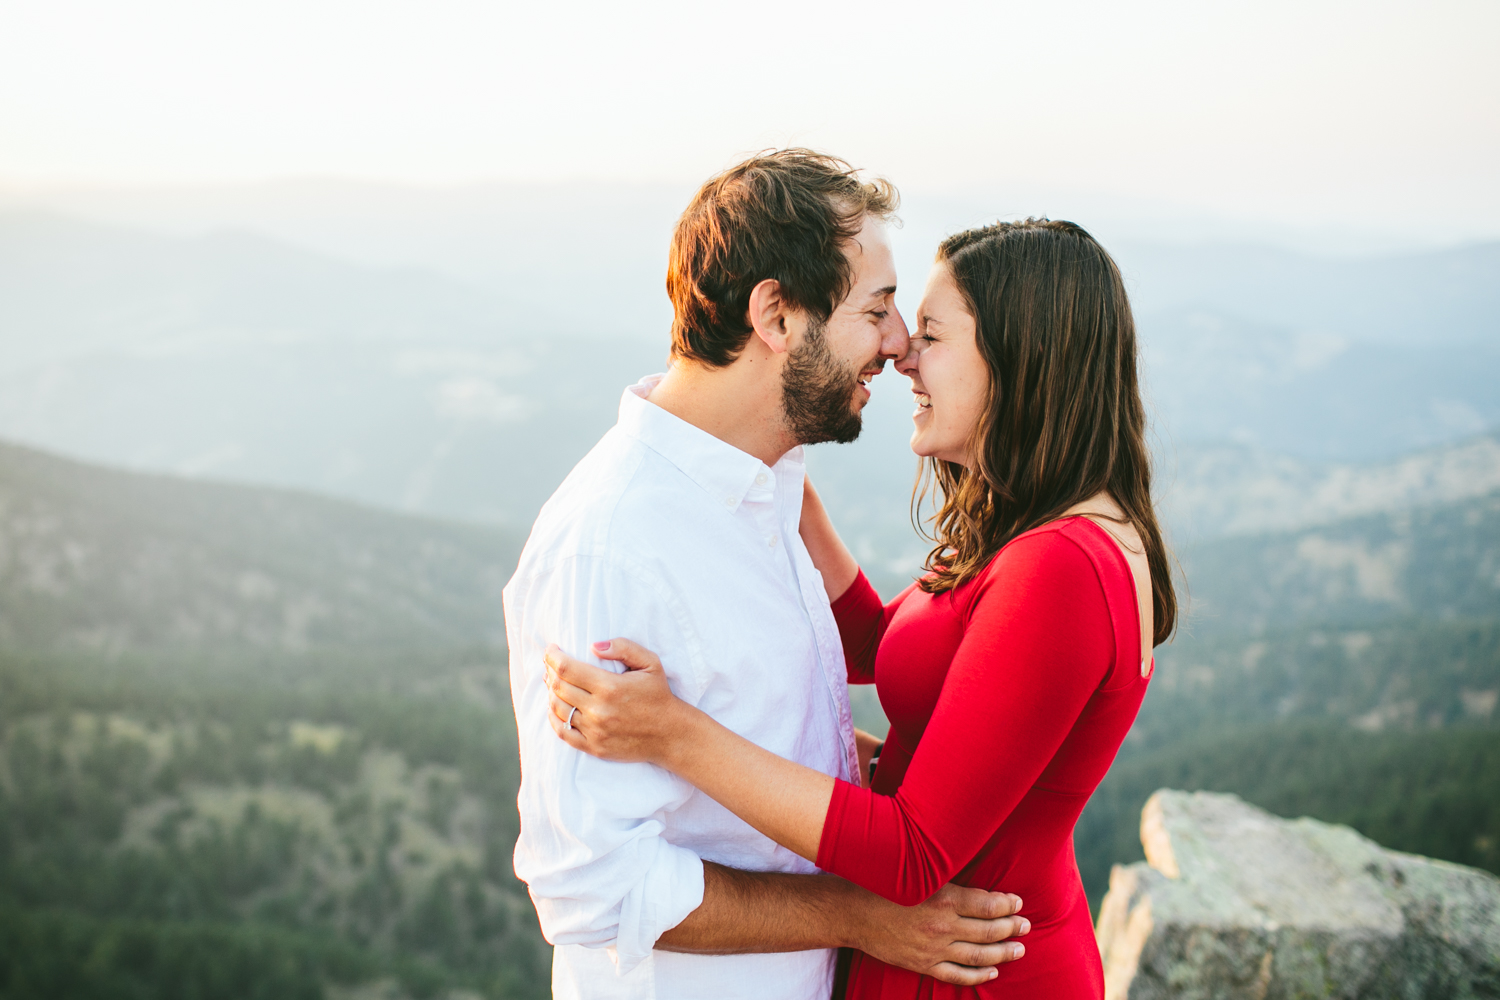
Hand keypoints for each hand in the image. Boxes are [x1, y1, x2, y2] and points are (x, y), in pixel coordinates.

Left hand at [543, 638, 695, 766]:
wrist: (670, 734)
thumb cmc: (658, 695)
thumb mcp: (650, 663)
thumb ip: (624, 648)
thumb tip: (594, 646)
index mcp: (610, 687)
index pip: (566, 669)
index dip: (552, 656)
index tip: (551, 648)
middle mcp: (598, 710)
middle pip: (558, 687)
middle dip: (550, 671)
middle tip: (551, 663)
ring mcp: (594, 731)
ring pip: (557, 708)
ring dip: (550, 692)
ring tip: (552, 681)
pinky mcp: (593, 747)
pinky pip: (563, 732)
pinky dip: (553, 718)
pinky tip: (554, 706)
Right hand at [853, 883, 1027, 984]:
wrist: (853, 911)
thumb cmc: (884, 884)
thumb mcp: (918, 873)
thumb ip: (948, 879)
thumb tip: (977, 881)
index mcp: (943, 898)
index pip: (988, 904)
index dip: (1008, 904)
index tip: (1018, 902)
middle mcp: (942, 926)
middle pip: (988, 930)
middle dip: (1011, 928)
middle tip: (1026, 925)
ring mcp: (933, 949)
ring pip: (978, 955)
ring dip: (1003, 952)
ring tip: (1019, 949)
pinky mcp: (922, 964)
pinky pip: (957, 975)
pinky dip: (978, 975)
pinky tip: (992, 971)